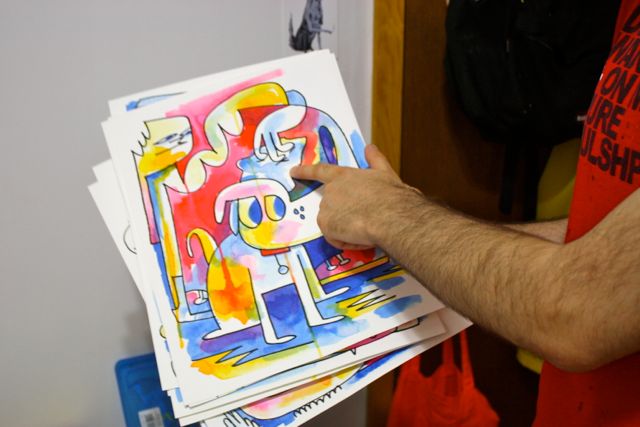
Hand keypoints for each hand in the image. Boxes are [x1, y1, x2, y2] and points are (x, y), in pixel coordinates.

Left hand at [290, 144, 420, 249]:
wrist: (391, 215)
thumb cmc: (391, 195)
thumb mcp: (384, 173)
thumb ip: (375, 160)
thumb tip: (370, 147)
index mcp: (344, 175)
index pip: (320, 171)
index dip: (306, 171)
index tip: (293, 172)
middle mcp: (331, 191)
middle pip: (331, 205)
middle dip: (345, 214)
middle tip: (366, 219)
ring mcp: (326, 208)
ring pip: (334, 224)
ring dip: (348, 229)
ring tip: (368, 228)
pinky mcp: (326, 226)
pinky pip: (336, 238)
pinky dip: (348, 241)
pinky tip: (362, 237)